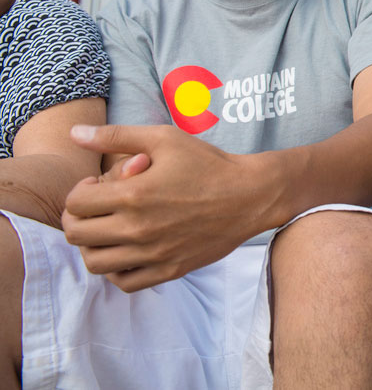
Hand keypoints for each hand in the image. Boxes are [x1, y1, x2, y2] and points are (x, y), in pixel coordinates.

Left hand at [62, 124, 270, 291]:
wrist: (252, 195)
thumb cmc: (209, 164)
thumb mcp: (165, 139)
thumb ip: (116, 135)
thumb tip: (75, 133)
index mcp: (134, 195)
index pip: (75, 203)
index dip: (79, 191)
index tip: (96, 185)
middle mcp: (139, 229)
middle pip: (77, 235)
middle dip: (79, 217)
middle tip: (97, 207)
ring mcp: (154, 254)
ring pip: (94, 263)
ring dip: (92, 245)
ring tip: (108, 229)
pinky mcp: (169, 270)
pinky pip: (123, 282)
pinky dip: (115, 269)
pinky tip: (127, 250)